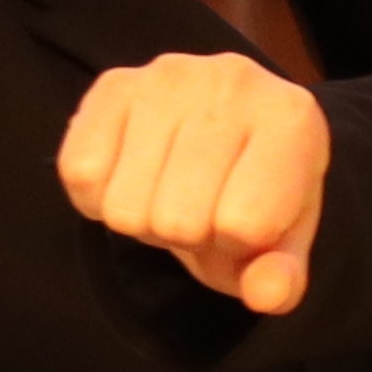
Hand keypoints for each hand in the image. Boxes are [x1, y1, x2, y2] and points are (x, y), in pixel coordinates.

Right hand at [58, 50, 331, 313]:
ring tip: (171, 188)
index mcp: (292, 120)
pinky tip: (132, 174)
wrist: (229, 132)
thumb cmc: (258, 192)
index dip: (238, 243)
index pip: (244, 224)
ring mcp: (169, 76)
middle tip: (200, 206)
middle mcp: (233, 83)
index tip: (245, 217)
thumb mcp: (282, 241)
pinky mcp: (114, 82)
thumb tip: (267, 296)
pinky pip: (79, 174)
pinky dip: (98, 197)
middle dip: (186, 235)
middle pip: (177, 220)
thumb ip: (281, 277)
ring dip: (142, 218)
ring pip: (125, 207)